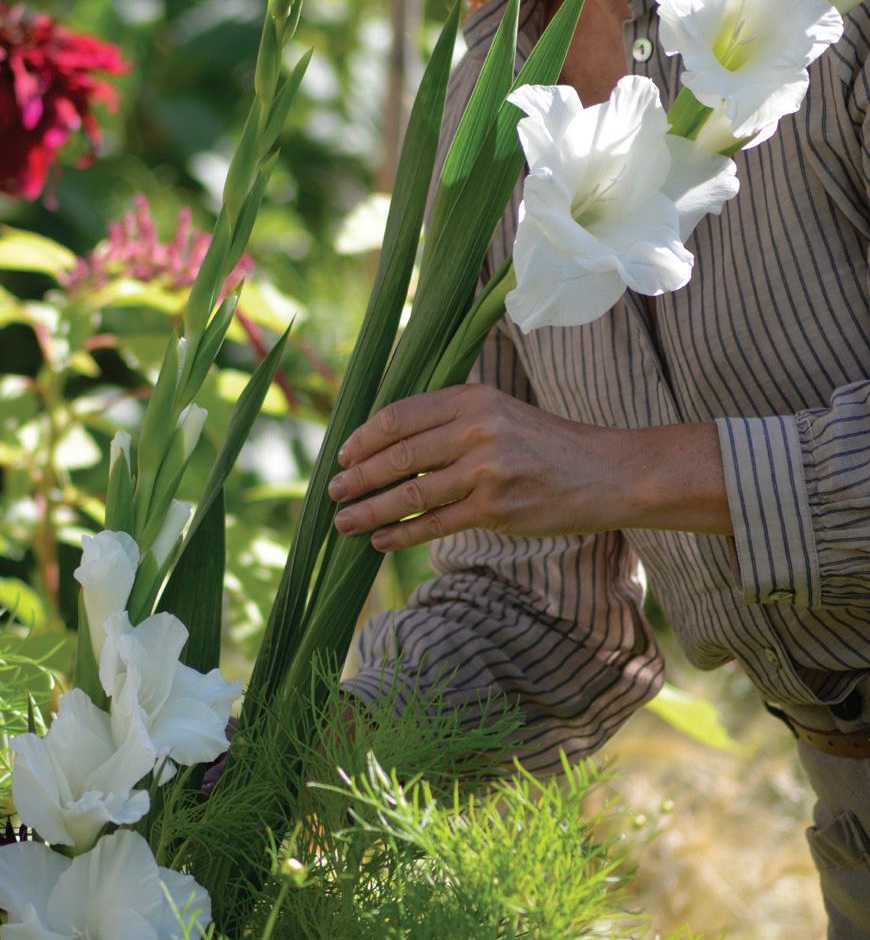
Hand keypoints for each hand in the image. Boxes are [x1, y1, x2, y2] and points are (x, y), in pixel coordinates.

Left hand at [327, 385, 730, 550]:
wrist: (607, 473)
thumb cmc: (546, 446)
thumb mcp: (500, 413)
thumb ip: (451, 421)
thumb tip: (387, 445)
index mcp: (473, 398)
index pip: (401, 416)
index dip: (364, 438)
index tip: (343, 456)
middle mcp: (477, 429)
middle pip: (398, 456)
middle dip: (358, 477)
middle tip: (331, 492)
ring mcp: (485, 470)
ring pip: (409, 493)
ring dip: (369, 511)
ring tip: (343, 522)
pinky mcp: (495, 509)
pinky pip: (434, 524)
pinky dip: (400, 535)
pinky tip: (379, 541)